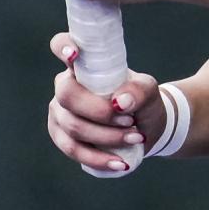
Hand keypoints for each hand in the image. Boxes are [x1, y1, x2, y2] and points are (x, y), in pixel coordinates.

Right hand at [44, 33, 165, 174]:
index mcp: (82, 65)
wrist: (144, 127)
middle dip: (100, 111)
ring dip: (107, 136)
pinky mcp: (62, 137)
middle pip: (68, 96)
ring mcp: (60, 112)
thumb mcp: (149, 90)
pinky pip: (73, 150)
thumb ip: (139, 90)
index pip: (61, 45)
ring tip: (136, 137)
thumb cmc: (141, 100)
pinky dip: (99, 158)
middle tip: (130, 119)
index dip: (62, 47)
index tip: (74, 54)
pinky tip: (120, 163)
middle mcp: (65, 86)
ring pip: (73, 126)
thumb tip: (121, 101)